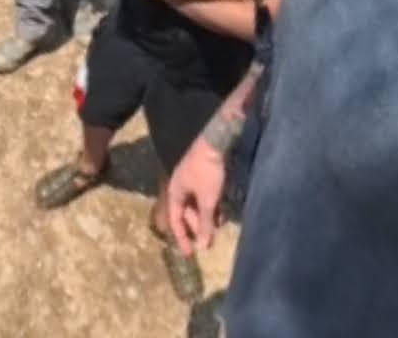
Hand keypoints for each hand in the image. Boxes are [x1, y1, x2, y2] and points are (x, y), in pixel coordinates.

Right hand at [166, 133, 227, 256]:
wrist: (214, 143)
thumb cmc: (206, 172)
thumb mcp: (207, 201)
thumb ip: (205, 223)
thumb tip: (203, 246)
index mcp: (175, 194)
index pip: (175, 221)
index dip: (182, 238)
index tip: (190, 254)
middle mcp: (180, 189)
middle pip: (186, 214)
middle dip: (197, 229)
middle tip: (209, 244)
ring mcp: (191, 182)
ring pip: (196, 206)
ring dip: (206, 219)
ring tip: (217, 230)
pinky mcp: (202, 177)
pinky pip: (204, 198)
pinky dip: (211, 208)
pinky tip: (222, 215)